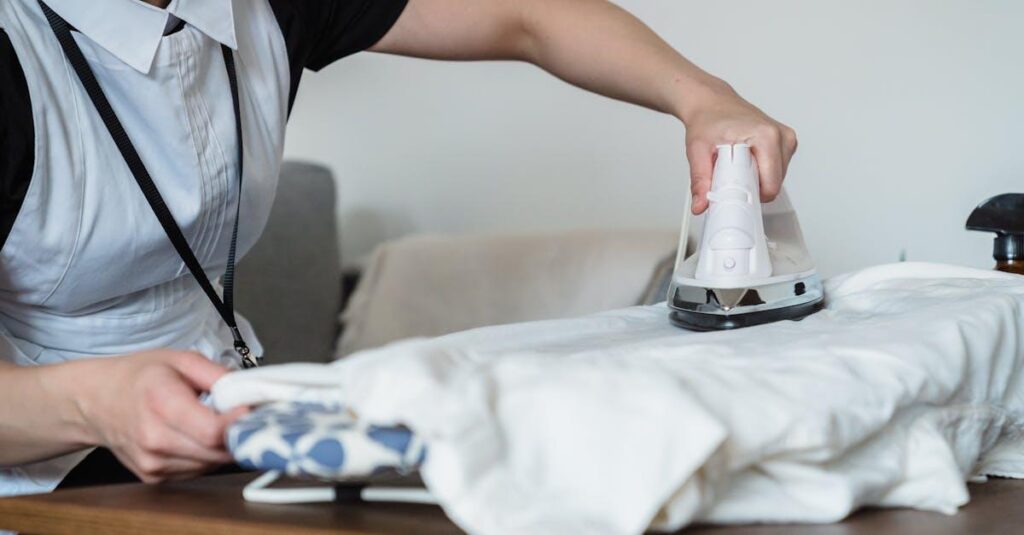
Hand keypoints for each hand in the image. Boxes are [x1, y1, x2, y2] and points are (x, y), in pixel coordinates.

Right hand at [66, 350, 246, 482]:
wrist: (95, 401)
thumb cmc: (139, 377)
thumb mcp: (181, 359)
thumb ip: (219, 375)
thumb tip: (251, 391)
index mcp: (161, 403)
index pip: (213, 431)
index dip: (240, 423)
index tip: (253, 410)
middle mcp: (154, 439)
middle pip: (217, 452)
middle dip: (238, 434)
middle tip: (241, 414)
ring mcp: (152, 462)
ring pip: (212, 464)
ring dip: (222, 446)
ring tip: (212, 420)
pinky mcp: (154, 477)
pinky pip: (198, 470)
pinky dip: (206, 455)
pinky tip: (195, 435)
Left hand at [682, 79, 797, 213]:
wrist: (711, 102)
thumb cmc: (707, 119)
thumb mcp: (697, 150)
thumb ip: (700, 180)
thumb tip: (701, 205)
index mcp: (766, 136)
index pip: (771, 184)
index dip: (751, 196)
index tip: (734, 197)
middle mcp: (781, 136)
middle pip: (774, 184)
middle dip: (752, 188)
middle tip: (730, 178)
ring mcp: (785, 138)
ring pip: (776, 179)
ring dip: (756, 180)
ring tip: (736, 167)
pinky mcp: (784, 142)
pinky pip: (776, 170)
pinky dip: (760, 172)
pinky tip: (745, 162)